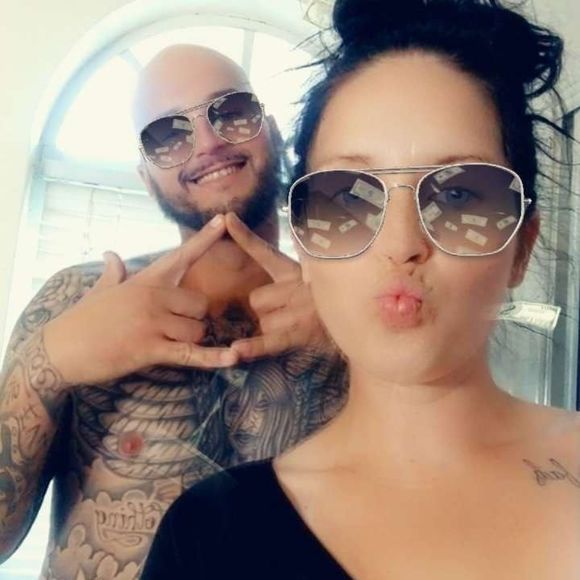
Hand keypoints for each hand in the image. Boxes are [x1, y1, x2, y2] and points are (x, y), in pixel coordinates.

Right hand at [43, 215, 237, 384]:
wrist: (56, 350)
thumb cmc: (80, 320)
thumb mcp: (99, 291)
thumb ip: (113, 273)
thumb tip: (110, 254)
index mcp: (144, 281)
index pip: (181, 255)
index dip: (205, 238)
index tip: (224, 220)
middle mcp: (152, 297)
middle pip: (201, 304)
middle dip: (195, 319)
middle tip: (176, 328)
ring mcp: (151, 322)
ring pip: (198, 330)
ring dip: (191, 341)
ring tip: (166, 344)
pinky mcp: (149, 349)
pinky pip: (190, 354)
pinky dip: (213, 359)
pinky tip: (232, 359)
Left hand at [224, 212, 330, 359]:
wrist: (361, 320)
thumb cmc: (332, 296)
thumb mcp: (316, 271)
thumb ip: (304, 250)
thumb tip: (292, 224)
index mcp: (294, 272)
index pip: (264, 251)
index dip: (244, 235)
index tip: (227, 218)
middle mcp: (295, 290)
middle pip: (257, 298)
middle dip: (265, 308)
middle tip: (287, 311)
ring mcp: (296, 314)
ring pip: (263, 321)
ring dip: (273, 328)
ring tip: (298, 326)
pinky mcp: (299, 336)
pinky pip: (270, 343)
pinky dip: (253, 348)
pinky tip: (237, 350)